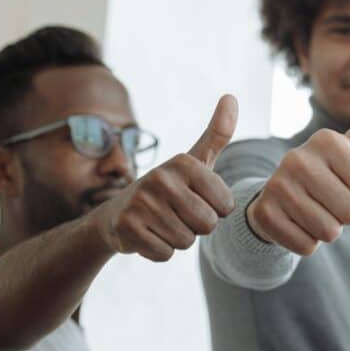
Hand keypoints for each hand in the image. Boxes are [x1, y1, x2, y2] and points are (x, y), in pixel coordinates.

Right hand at [92, 95, 237, 261]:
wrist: (118, 213)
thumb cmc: (169, 188)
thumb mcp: (195, 161)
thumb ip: (217, 134)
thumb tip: (231, 96)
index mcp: (185, 162)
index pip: (225, 206)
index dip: (215, 211)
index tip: (195, 199)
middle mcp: (161, 177)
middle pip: (207, 225)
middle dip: (197, 227)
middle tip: (177, 214)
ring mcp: (142, 202)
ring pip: (186, 241)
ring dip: (177, 239)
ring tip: (161, 223)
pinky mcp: (127, 228)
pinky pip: (165, 254)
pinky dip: (159, 250)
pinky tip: (147, 234)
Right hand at [247, 78, 349, 255]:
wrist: (283, 194)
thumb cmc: (333, 169)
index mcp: (326, 140)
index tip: (348, 182)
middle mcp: (297, 158)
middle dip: (347, 214)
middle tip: (331, 200)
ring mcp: (277, 186)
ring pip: (329, 231)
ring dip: (328, 229)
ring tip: (315, 210)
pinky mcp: (265, 214)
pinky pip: (307, 246)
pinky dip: (308, 241)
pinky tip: (298, 222)